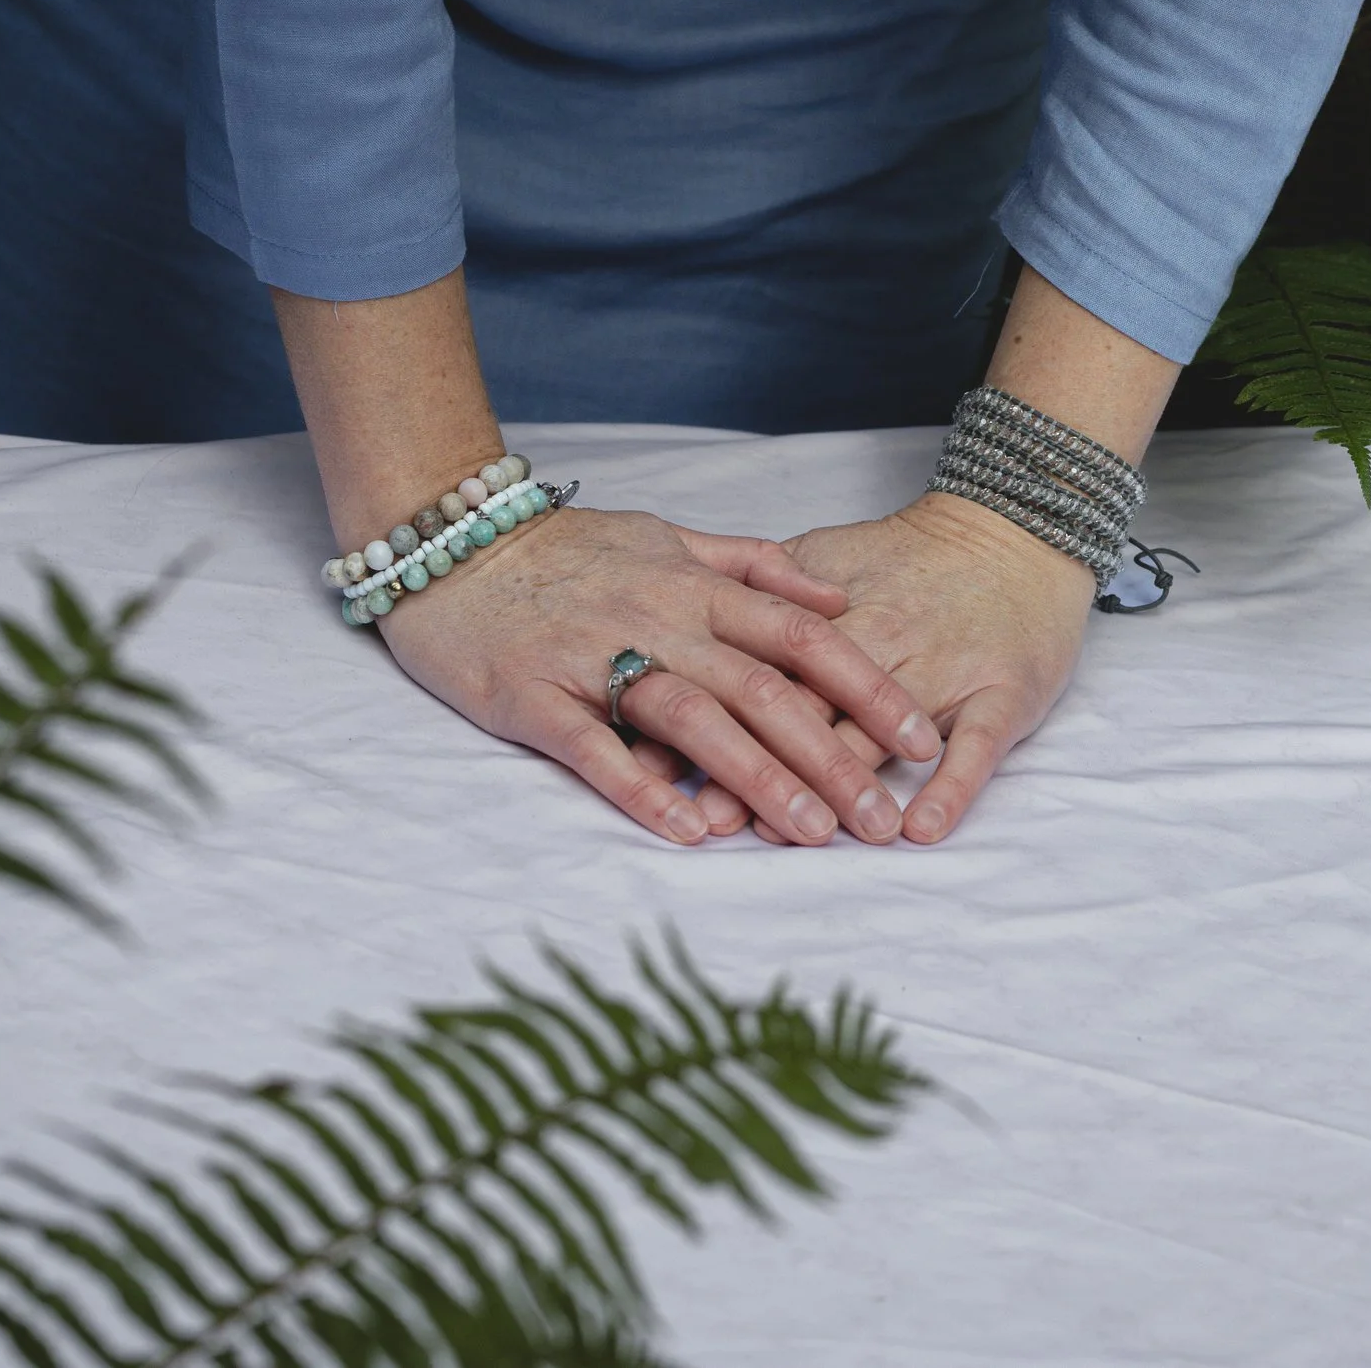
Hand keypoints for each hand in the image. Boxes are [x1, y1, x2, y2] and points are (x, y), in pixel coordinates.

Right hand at [377, 506, 941, 846]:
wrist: (450, 543)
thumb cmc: (566, 551)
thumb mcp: (668, 536)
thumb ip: (754, 565)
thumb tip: (836, 598)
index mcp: (696, 585)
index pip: (802, 637)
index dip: (868, 688)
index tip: (921, 740)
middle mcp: (658, 618)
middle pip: (762, 690)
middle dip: (830, 757)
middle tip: (879, 820)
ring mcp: (594, 657)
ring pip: (692, 718)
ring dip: (756, 777)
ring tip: (809, 833)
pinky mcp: (532, 696)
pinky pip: (593, 746)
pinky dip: (640, 788)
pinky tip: (686, 829)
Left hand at [693, 492, 1096, 843]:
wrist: (1014, 534)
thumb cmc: (914, 556)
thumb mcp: (828, 554)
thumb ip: (764, 590)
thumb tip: (689, 635)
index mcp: (832, 614)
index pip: (761, 671)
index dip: (712, 717)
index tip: (663, 762)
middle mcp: (882, 641)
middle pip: (811, 710)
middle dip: (760, 765)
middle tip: (717, 817)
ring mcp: (943, 670)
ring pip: (882, 735)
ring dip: (840, 787)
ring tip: (805, 832)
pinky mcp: (1002, 692)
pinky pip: (978, 746)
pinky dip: (951, 788)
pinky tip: (920, 828)